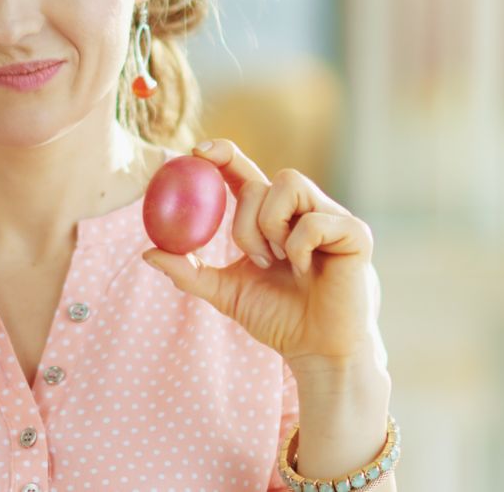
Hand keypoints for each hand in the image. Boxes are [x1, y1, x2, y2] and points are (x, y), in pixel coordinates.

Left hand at [142, 139, 382, 370]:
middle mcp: (301, 210)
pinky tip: (305, 270)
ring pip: (288, 184)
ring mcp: (330, 217)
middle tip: (257, 258)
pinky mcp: (355, 233)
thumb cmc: (278, 319)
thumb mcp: (225, 292)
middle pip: (260, 183)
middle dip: (245, 223)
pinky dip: (300, 246)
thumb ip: (188, 271)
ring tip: (281, 262)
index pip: (245, 173)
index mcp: (271, 218)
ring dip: (272, 227)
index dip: (224, 154)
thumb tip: (148, 253)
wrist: (316, 351)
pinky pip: (315, 218)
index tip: (197, 152)